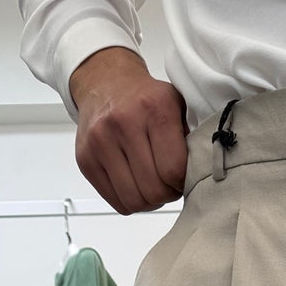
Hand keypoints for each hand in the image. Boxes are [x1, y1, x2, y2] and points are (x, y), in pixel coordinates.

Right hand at [69, 47, 187, 213]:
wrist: (105, 82)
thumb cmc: (146, 100)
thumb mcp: (175, 105)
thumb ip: (189, 139)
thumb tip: (199, 178)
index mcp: (154, 109)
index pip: (173, 171)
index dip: (181, 182)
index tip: (181, 177)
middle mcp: (123, 123)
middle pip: (153, 190)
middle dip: (166, 194)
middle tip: (167, 183)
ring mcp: (100, 142)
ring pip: (133, 201)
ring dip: (148, 201)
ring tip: (151, 184)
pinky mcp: (86, 159)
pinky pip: (116, 202)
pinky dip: (130, 201)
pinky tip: (134, 183)